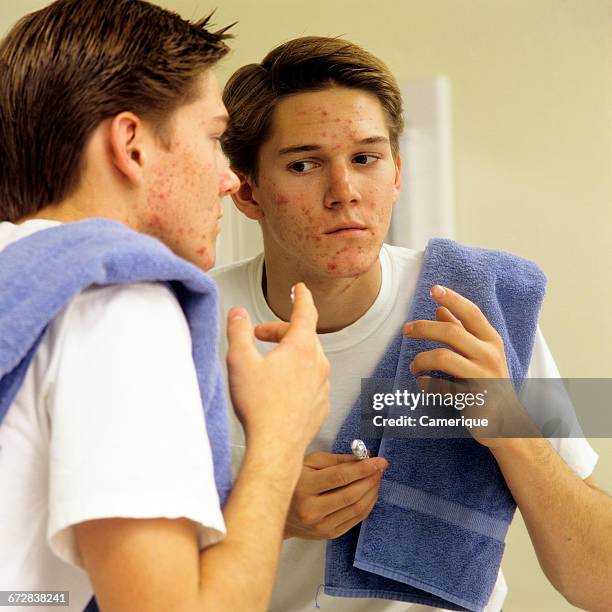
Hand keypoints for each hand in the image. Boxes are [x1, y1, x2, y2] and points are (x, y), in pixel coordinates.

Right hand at [226, 283, 329, 459]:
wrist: (275, 447)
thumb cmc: (260, 407)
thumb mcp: (240, 361)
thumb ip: (238, 331)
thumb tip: (238, 313)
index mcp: (300, 348)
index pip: (306, 312)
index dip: (302, 297)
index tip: (300, 289)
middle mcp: (317, 364)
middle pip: (303, 335)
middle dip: (281, 331)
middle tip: (259, 336)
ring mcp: (322, 385)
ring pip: (309, 358)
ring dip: (290, 354)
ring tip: (269, 364)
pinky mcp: (321, 404)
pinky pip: (312, 380)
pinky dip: (298, 375)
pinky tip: (280, 388)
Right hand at [284, 452, 387, 539]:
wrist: (276, 513)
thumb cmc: (293, 481)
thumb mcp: (308, 463)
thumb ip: (336, 460)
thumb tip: (363, 457)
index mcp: (303, 487)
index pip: (340, 477)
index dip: (363, 468)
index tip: (379, 460)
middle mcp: (311, 509)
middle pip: (351, 494)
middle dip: (370, 479)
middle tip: (381, 467)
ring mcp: (320, 526)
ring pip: (356, 508)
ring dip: (372, 491)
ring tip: (377, 478)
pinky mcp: (328, 535)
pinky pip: (355, 519)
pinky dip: (367, 505)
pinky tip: (370, 493)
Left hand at [403, 285, 535, 447]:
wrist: (507, 424)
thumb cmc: (489, 383)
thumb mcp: (481, 353)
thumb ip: (462, 330)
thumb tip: (441, 308)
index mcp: (492, 341)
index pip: (471, 313)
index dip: (452, 298)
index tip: (433, 289)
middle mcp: (489, 356)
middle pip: (451, 332)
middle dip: (424, 328)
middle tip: (406, 330)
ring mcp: (482, 378)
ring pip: (443, 357)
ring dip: (421, 359)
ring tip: (414, 367)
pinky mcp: (472, 399)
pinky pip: (440, 386)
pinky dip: (426, 384)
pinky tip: (423, 384)